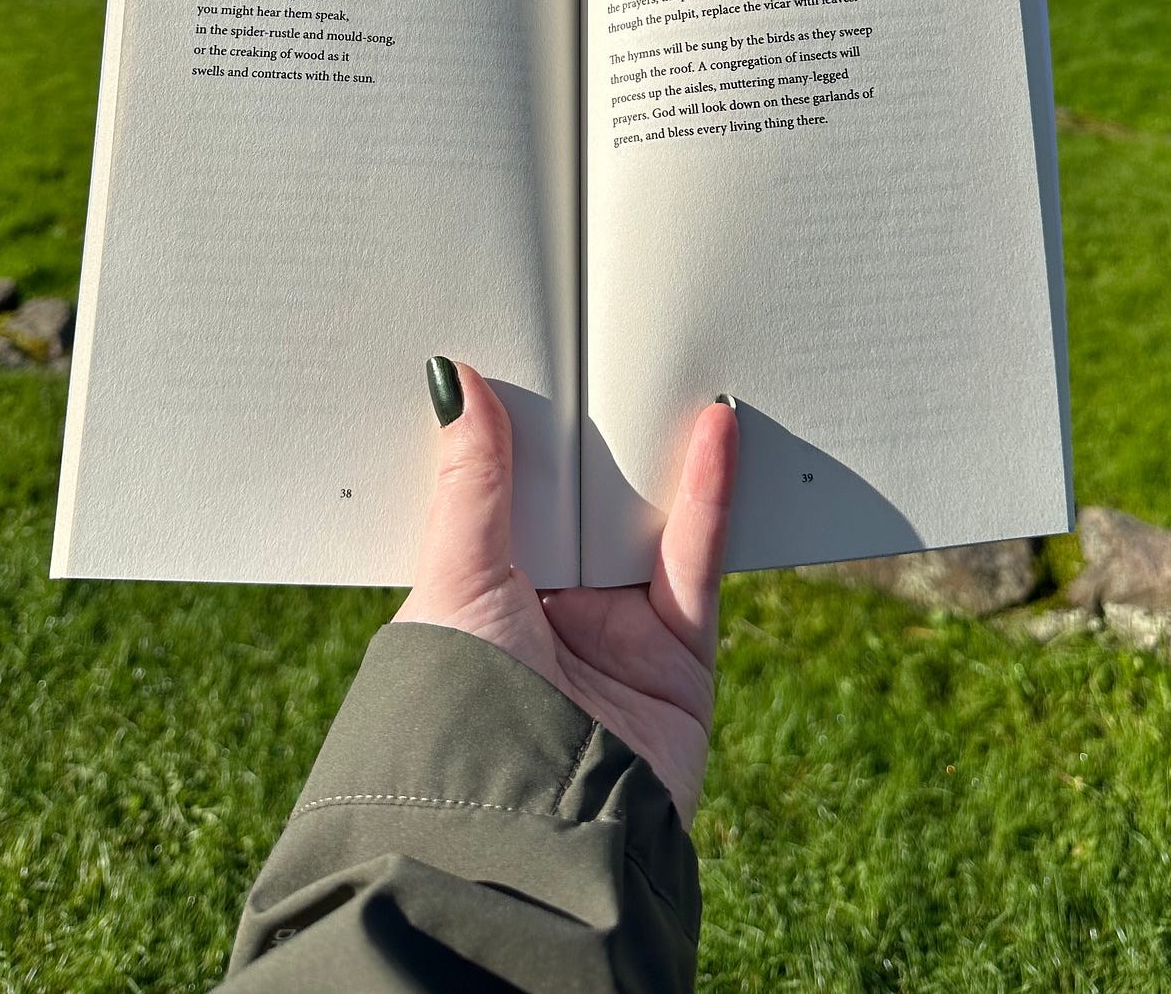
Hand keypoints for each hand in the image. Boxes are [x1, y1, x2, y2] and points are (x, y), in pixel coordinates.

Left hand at [394, 360, 738, 825]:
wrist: (533, 834)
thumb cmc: (462, 712)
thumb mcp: (457, 578)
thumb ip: (472, 483)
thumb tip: (453, 377)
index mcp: (477, 598)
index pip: (505, 497)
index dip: (518, 434)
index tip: (527, 355)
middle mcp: (545, 614)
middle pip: (582, 503)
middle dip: (591, 434)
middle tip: (601, 336)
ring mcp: (614, 634)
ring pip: (643, 522)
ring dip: (655, 452)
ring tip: (664, 362)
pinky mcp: (678, 657)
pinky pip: (697, 560)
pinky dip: (711, 493)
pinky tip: (717, 427)